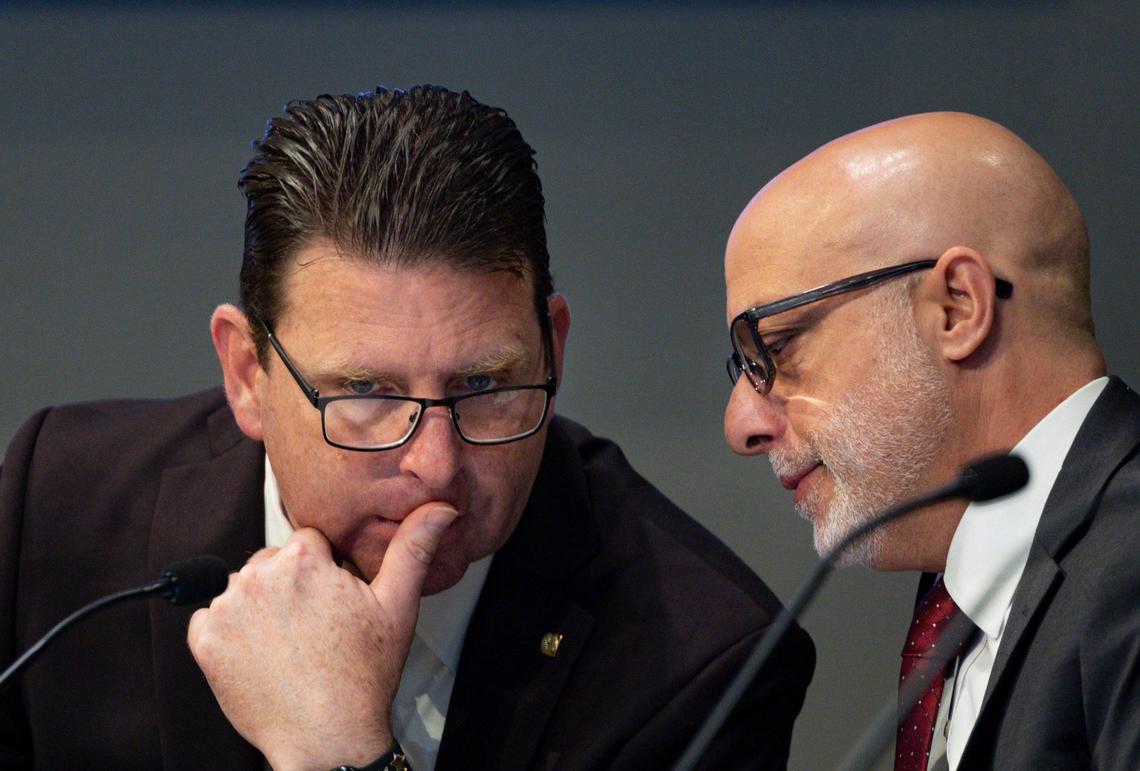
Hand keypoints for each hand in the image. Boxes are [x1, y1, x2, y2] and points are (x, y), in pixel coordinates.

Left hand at [188, 502, 459, 770]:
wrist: (326, 739)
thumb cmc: (363, 676)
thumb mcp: (398, 605)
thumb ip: (413, 547)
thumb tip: (439, 508)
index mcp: (302, 559)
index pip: (307, 542)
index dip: (325, 570)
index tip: (333, 601)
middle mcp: (258, 576)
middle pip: (273, 562)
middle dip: (290, 584)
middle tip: (315, 625)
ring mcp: (227, 608)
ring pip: (244, 588)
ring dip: (261, 606)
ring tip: (289, 642)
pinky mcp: (205, 641)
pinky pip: (212, 618)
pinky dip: (232, 633)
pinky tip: (261, 654)